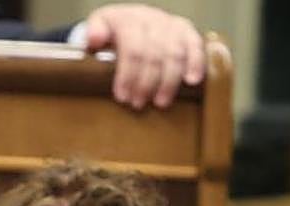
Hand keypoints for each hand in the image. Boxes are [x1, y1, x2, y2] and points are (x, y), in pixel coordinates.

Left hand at [84, 3, 204, 108]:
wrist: (137, 20)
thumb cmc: (118, 30)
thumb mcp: (100, 26)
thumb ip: (94, 32)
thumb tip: (92, 41)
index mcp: (129, 18)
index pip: (132, 49)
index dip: (128, 75)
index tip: (123, 96)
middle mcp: (153, 19)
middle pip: (153, 55)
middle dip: (146, 83)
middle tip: (138, 103)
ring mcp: (172, 25)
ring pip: (174, 55)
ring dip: (168, 82)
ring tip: (160, 102)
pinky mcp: (188, 32)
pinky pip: (196, 47)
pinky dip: (196, 65)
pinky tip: (191, 82)